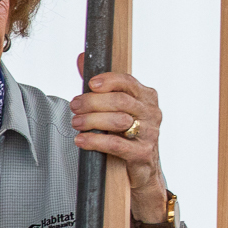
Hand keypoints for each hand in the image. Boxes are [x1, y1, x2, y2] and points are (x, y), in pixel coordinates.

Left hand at [72, 57, 170, 221]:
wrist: (142, 169)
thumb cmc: (126, 134)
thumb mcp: (114, 107)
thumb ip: (99, 84)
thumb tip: (82, 57)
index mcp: (147, 97)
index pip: (128, 82)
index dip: (107, 81)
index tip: (89, 85)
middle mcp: (152, 113)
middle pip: (120, 100)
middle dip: (92, 102)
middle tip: (74, 106)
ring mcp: (150, 133)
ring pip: (118, 121)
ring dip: (91, 121)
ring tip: (75, 123)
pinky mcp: (143, 153)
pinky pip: (117, 144)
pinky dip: (96, 141)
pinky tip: (81, 140)